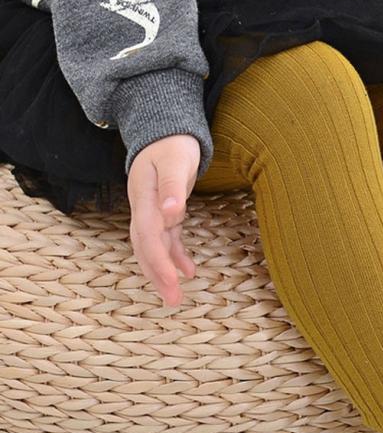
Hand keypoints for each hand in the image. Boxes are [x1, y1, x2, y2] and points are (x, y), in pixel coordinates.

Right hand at [127, 134, 200, 307]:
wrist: (165, 131)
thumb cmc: (173, 144)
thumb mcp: (176, 160)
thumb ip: (174, 187)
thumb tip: (172, 213)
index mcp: (144, 198)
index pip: (148, 235)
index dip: (158, 260)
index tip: (172, 282)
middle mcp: (143, 208)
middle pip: (145, 247)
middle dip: (157, 275)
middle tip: (172, 301)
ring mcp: (151, 212)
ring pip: (152, 247)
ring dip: (162, 271)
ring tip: (174, 296)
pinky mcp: (162, 213)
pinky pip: (165, 240)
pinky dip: (174, 256)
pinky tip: (188, 271)